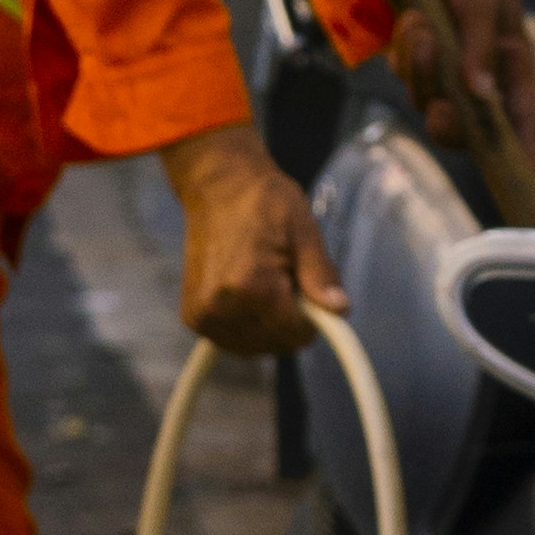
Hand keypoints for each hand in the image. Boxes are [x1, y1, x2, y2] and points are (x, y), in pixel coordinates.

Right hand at [162, 122, 343, 358]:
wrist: (218, 186)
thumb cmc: (264, 202)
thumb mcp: (304, 231)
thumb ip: (320, 276)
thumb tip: (340, 310)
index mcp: (251, 287)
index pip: (295, 333)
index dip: (313, 318)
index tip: (314, 296)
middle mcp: (221, 307)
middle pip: (275, 343)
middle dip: (290, 320)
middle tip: (289, 281)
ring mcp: (202, 315)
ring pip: (254, 347)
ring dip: (269, 326)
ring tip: (268, 283)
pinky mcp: (193, 316)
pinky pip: (232, 340)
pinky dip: (249, 327)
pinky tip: (252, 297)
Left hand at [393, 0, 534, 181]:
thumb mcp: (487, 4)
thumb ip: (482, 47)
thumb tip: (482, 93)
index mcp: (511, 73)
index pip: (521, 125)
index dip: (524, 156)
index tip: (525, 182)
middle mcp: (478, 83)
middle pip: (460, 129)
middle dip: (446, 120)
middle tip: (439, 108)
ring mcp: (443, 76)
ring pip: (424, 99)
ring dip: (419, 67)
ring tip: (420, 24)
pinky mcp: (415, 65)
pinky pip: (402, 73)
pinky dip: (403, 48)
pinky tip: (411, 18)